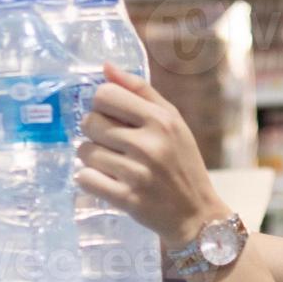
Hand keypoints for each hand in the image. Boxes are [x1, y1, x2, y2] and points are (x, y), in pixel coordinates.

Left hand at [77, 62, 230, 246]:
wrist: (197, 214)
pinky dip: (90, 180)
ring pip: (85, 151)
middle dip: (95, 132)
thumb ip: (140, 91)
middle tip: (113, 145)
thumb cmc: (183, 163)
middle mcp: (149, 144)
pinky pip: (85, 179)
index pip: (105, 94)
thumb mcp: (173, 122)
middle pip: (90, 122)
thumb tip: (105, 67)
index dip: (102, 105)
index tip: (112, 118)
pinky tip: (106, 181)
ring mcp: (137, 173)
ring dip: (92, 158)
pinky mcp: (127, 199)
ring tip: (113, 165)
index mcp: (160, 120)